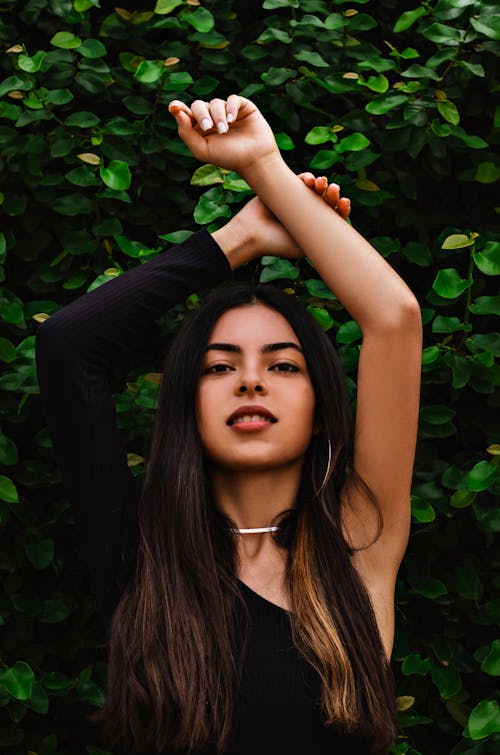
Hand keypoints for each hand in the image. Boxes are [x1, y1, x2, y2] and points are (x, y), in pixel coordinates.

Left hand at [168, 95, 280, 176]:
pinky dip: (230, 108)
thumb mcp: (202, 150)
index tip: (174, 107)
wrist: (254, 160)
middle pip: (198, 105)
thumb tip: (176, 112)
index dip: (178, 108)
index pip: (186, 113)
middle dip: (201, 114)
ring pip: (215, 103)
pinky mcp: (242, 106)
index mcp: (200, 128)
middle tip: (208, 127)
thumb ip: (186, 133)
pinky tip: (232, 120)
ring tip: (224, 130)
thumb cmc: (228, 158)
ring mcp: (227, 111)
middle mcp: (212, 117)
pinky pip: (232, 99)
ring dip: (218, 116)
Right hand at [219, 173, 350, 265]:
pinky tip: (308, 180)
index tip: (344, 204)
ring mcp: (297, 200)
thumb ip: (321, 241)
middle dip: (333, 193)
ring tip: (320, 183)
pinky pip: (301, 179)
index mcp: (315, 228)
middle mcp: (308, 214)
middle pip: (327, 200)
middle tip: (333, 191)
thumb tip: (344, 238)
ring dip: (322, 183)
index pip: (335, 216)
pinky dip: (307, 176)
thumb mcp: (304, 247)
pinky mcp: (285, 188)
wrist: (251, 233)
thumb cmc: (277, 245)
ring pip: (316, 188)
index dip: (343, 208)